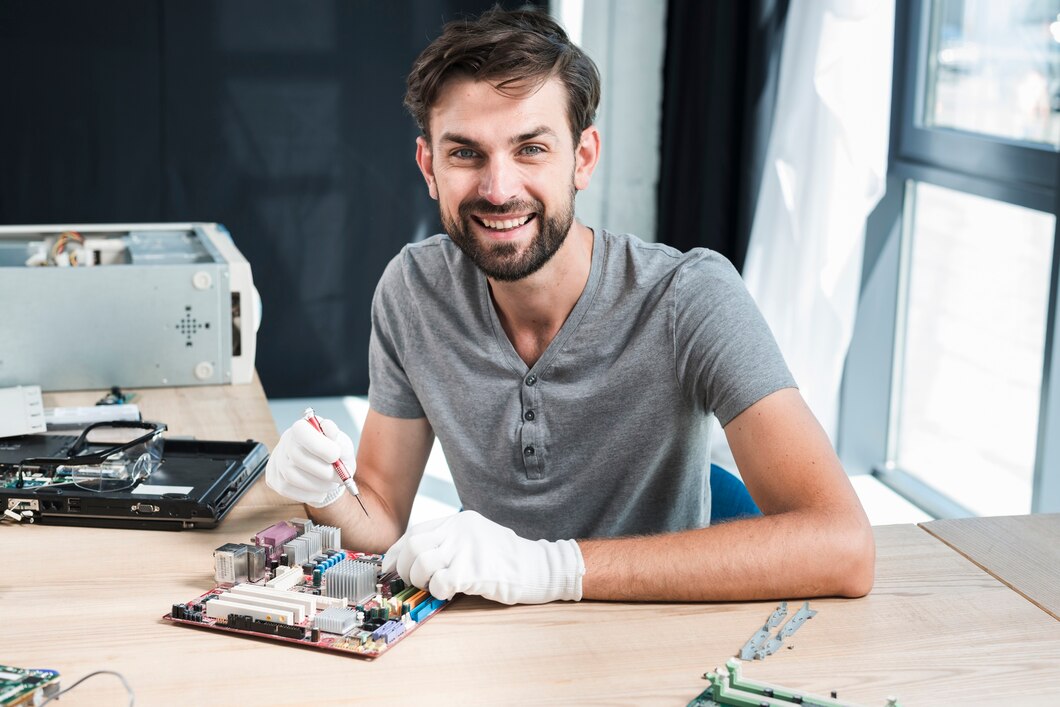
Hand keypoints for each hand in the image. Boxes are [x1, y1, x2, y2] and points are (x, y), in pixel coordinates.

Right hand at [266, 417, 355, 507]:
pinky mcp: (274, 478)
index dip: (320, 445)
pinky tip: (321, 492)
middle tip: (340, 477)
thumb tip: (331, 431)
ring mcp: (277, 461)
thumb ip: (339, 438)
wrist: (325, 469)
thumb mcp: (342, 443)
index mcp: (301, 427)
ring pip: (291, 476)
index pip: (302, 432)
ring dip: (317, 485)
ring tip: (332, 484)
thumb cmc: (334, 453)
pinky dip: (308, 494)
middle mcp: (285, 442)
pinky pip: (287, 490)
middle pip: (297, 457)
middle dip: (323, 470)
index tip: (336, 456)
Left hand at [382, 511, 584, 604]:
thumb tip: (417, 560)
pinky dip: (438, 591)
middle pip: (414, 546)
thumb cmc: (507, 558)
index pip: (415, 532)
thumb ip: (451, 542)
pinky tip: (449, 592)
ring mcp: (466, 550)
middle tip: (413, 582)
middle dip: (405, 569)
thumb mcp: (477, 538)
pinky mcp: (473, 571)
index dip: (397, 552)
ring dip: (421, 580)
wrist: (540, 567)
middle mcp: (460, 531)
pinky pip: (440, 582)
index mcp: (459, 522)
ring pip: (421, 562)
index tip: (390, 568)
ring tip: (433, 587)